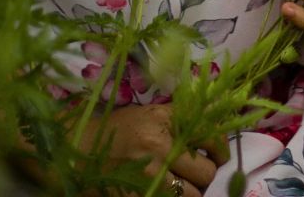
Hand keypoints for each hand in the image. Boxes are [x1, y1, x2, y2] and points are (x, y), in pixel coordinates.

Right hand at [75, 104, 229, 196]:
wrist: (82, 150)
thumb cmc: (120, 129)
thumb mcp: (151, 114)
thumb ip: (181, 118)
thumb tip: (214, 123)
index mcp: (164, 122)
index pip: (210, 136)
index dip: (220, 148)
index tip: (219, 154)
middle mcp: (160, 148)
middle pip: (206, 172)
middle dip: (207, 174)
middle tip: (201, 173)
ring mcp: (150, 177)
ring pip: (193, 195)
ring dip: (194, 192)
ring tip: (186, 185)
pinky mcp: (140, 196)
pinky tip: (171, 191)